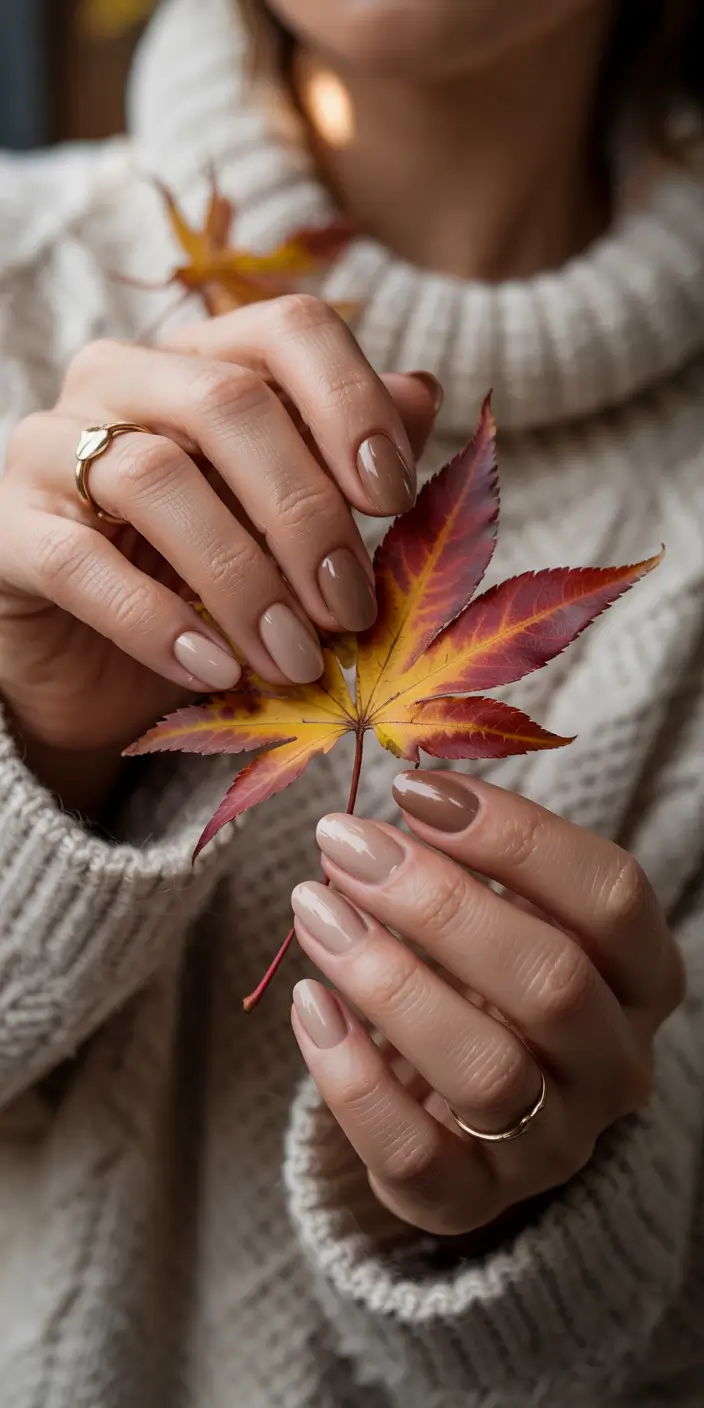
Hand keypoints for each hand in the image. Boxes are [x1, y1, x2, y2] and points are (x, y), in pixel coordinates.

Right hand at [0, 297, 437, 802]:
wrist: (89, 668)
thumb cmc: (202, 585)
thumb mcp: (287, 530)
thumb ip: (346, 461)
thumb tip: (425, 393)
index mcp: (204, 362)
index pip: (287, 330)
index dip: (351, 402)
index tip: (394, 498)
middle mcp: (122, 382)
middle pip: (228, 402)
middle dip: (306, 512)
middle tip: (350, 609)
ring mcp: (52, 449)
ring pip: (154, 474)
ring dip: (243, 578)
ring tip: (292, 658)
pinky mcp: (8, 531)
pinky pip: (80, 564)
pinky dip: (158, 622)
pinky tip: (214, 671)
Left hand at [291, 771, 684, 1235]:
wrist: (469, 1115)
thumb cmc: (490, 986)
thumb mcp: (510, 916)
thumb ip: (475, 863)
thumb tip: (400, 797)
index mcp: (643, 980)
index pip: (611, 896)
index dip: (515, 835)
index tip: (413, 790)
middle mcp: (615, 1066)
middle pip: (552, 981)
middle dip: (438, 901)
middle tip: (345, 842)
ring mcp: (551, 1144)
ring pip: (487, 1070)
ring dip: (389, 978)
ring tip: (313, 906)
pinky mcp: (471, 1199)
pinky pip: (414, 1152)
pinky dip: (352, 1077)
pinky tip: (309, 1004)